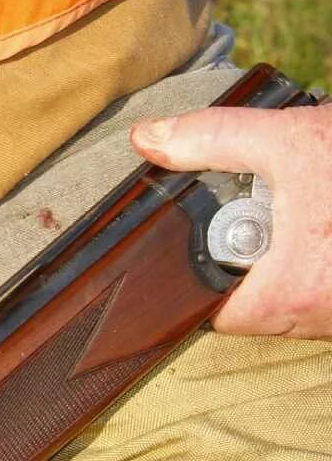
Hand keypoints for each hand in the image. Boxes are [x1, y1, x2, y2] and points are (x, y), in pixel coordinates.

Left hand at [131, 102, 331, 336]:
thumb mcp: (291, 141)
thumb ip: (214, 140)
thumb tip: (148, 140)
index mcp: (287, 295)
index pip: (206, 311)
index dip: (188, 276)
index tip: (188, 241)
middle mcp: (316, 320)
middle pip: (246, 302)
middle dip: (239, 258)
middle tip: (250, 211)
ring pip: (289, 296)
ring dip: (282, 257)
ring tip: (299, 210)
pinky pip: (321, 289)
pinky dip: (315, 257)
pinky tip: (323, 218)